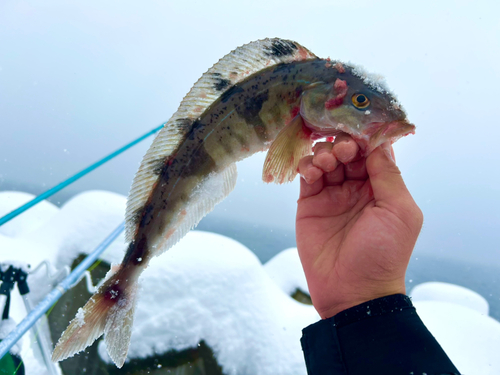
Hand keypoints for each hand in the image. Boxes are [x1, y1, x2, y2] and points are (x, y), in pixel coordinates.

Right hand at [296, 134, 422, 318]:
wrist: (352, 290)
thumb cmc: (383, 254)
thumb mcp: (399, 212)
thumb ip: (389, 176)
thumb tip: (378, 144)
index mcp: (382, 188)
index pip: (373, 152)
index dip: (366, 139)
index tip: (359, 132)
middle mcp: (357, 188)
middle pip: (348, 151)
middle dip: (344, 143)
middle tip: (342, 150)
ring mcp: (332, 195)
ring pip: (326, 158)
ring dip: (325, 153)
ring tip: (327, 165)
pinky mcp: (309, 204)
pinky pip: (307, 175)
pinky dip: (307, 166)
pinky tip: (312, 172)